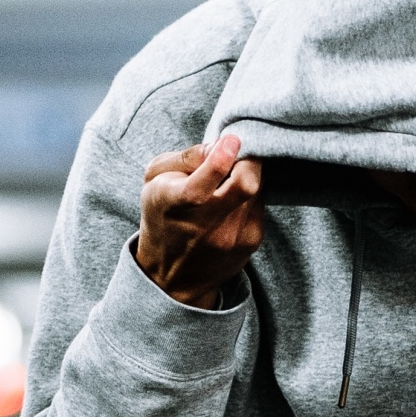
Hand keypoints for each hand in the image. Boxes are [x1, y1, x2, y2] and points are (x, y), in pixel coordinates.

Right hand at [135, 132, 263, 310]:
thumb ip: (186, 156)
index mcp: (178, 202)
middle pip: (247, 183)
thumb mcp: (155, 179)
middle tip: (237, 157)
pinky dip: (250, 197)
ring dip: (247, 178)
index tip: (230, 140)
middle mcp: (208, 224)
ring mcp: (233, 237)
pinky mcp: (252, 242)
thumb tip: (221, 144)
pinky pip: (260, 206)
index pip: (209, 175)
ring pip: (258, 191)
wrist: (173, 276)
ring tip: (227, 184)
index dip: (225, 152)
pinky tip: (232, 204)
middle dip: (247, 160)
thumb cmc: (162, 216)